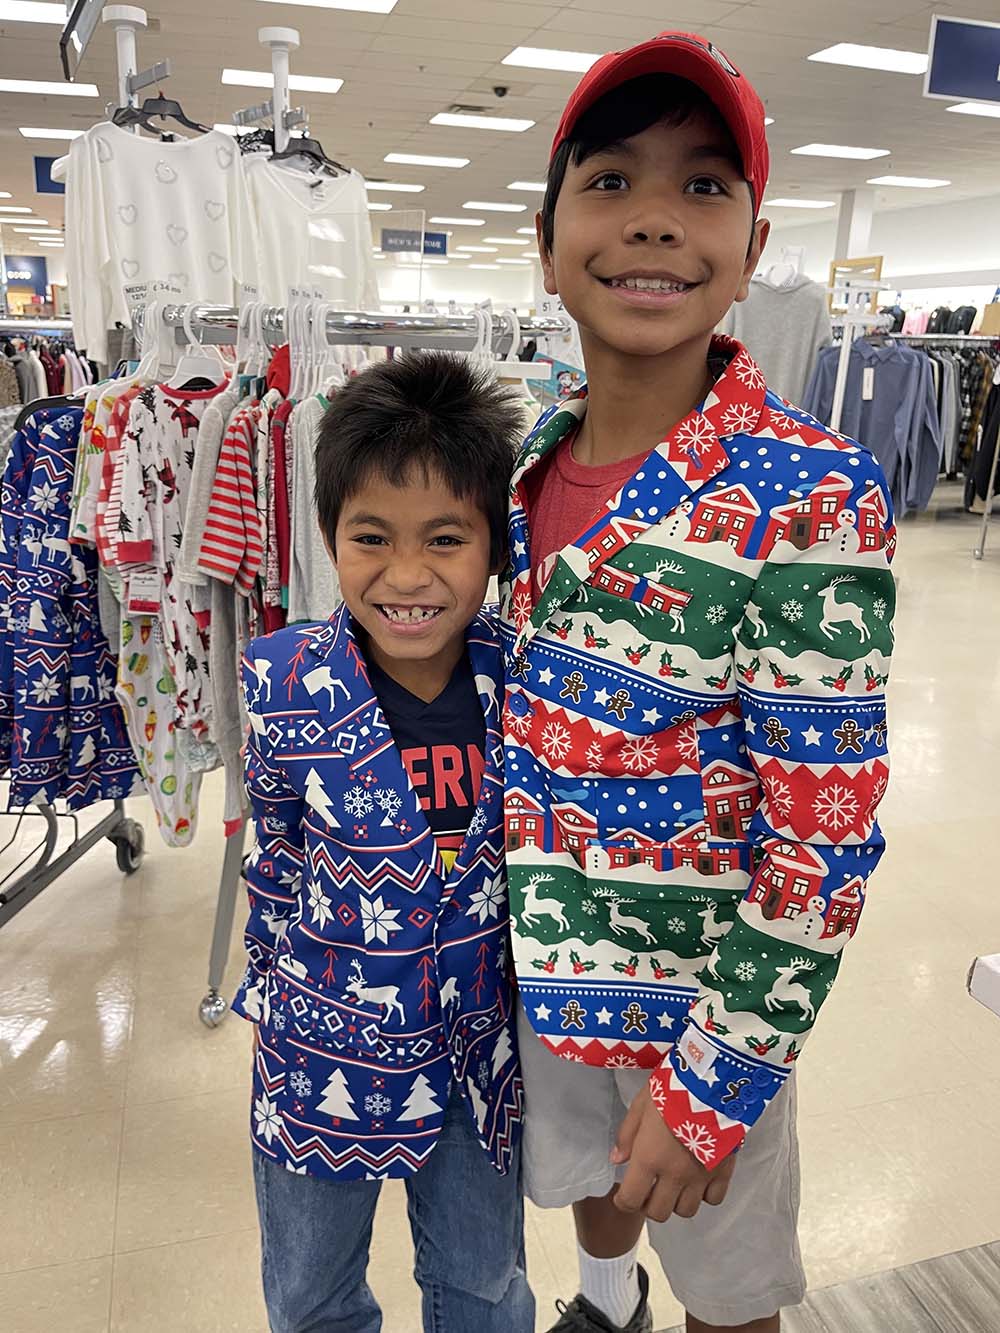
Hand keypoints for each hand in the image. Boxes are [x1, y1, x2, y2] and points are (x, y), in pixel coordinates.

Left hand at [610, 1083, 737, 1221]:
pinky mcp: (724, 1171)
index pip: (631, 1200)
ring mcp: (700, 1176)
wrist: (712, 1081)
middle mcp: (674, 1174)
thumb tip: (617, 1160)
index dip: (623, 1202)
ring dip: (676, 1201)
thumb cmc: (672, 1089)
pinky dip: (704, 1195)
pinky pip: (713, 1199)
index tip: (623, 1196)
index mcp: (649, 1158)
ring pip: (686, 1211)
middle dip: (649, 1204)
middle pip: (659, 1213)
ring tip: (674, 1184)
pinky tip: (698, 1180)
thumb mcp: (641, 1106)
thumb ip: (627, 1135)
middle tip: (648, 1189)